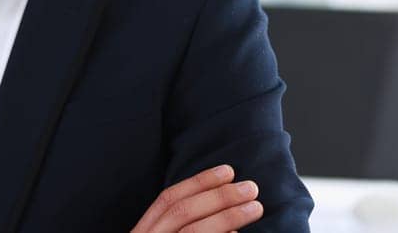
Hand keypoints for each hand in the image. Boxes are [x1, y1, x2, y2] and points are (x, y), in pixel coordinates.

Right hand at [130, 164, 262, 232]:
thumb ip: (177, 224)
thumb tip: (217, 203)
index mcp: (142, 231)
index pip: (167, 199)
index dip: (198, 182)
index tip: (227, 171)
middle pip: (182, 212)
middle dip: (218, 197)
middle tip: (250, 188)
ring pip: (192, 231)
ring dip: (227, 217)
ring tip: (254, 208)